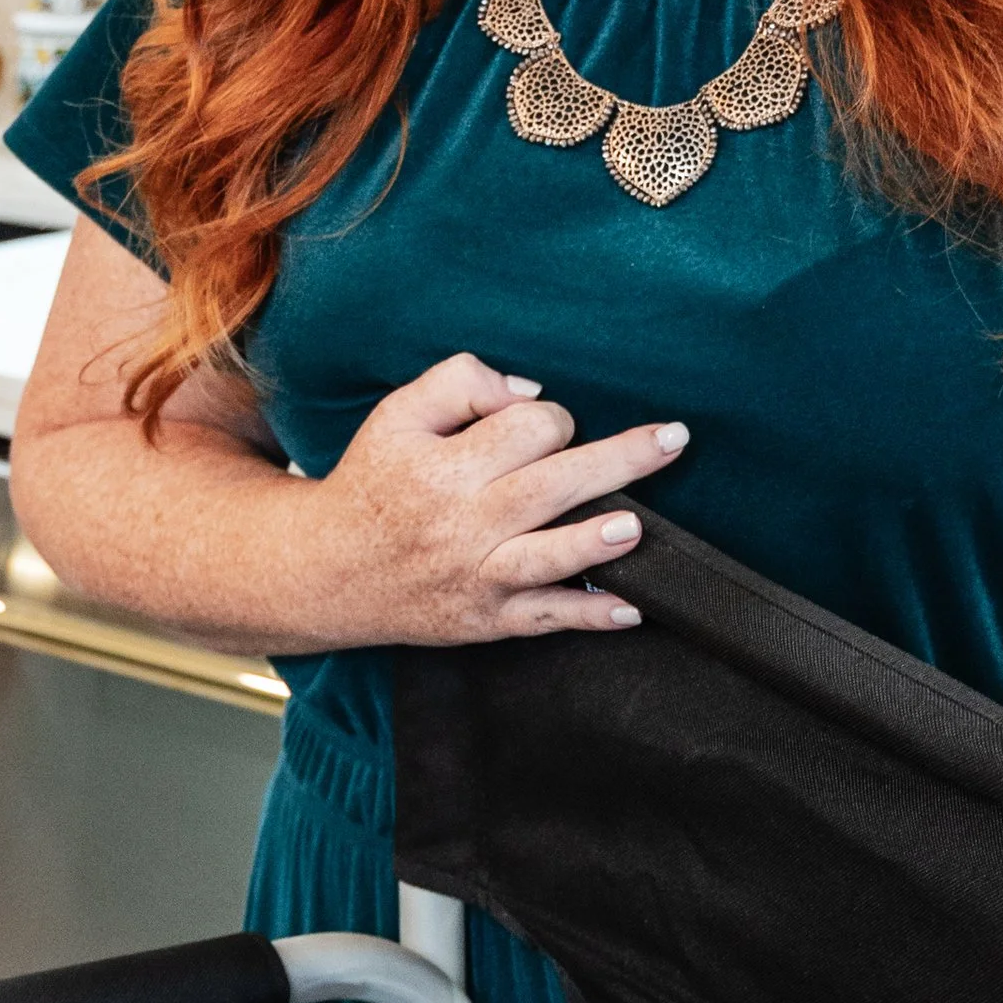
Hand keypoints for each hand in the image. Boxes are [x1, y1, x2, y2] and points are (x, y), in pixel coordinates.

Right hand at [301, 352, 684, 644]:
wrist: (329, 570)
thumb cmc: (374, 482)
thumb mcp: (397, 415)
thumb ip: (460, 382)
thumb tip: (531, 393)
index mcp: (442, 467)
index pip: (524, 430)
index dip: (552, 419)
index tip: (550, 427)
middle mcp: (462, 523)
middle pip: (550, 485)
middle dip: (618, 459)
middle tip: (673, 440)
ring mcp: (477, 576)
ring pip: (547, 558)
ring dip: (594, 543)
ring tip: (635, 526)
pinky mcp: (488, 620)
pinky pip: (545, 619)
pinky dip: (590, 616)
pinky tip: (633, 609)